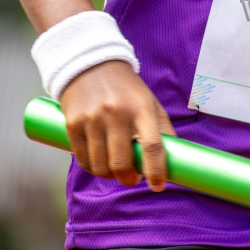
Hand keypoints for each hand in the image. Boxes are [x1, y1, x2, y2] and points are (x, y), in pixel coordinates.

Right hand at [59, 60, 174, 190]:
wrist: (91, 64)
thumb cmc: (127, 90)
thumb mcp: (150, 103)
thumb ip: (162, 130)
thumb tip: (175, 161)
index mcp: (141, 109)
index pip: (152, 146)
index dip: (156, 171)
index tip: (158, 186)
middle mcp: (116, 114)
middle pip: (122, 163)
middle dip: (128, 179)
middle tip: (132, 178)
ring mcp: (92, 119)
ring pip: (100, 166)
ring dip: (109, 175)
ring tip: (114, 170)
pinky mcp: (73, 123)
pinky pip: (83, 159)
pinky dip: (92, 168)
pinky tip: (98, 164)